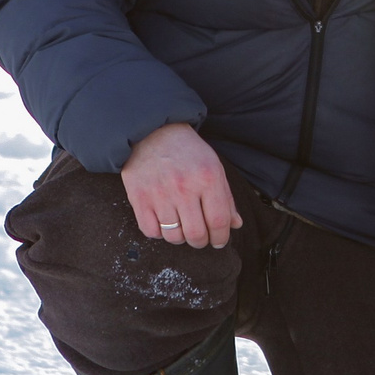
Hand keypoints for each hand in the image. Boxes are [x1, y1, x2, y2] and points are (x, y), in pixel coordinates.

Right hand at [121, 122, 242, 248]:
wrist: (152, 132)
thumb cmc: (186, 150)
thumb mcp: (214, 166)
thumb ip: (225, 197)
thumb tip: (235, 224)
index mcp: (207, 178)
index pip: (219, 221)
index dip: (221, 237)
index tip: (219, 241)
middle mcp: (184, 187)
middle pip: (196, 234)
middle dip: (201, 242)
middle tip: (201, 238)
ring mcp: (160, 194)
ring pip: (173, 236)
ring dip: (180, 238)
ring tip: (182, 228)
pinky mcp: (139, 198)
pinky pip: (151, 231)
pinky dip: (159, 233)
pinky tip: (164, 222)